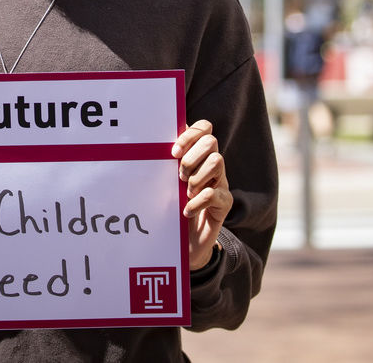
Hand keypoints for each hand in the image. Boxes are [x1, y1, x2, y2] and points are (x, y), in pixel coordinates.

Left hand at [173, 119, 232, 270]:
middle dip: (191, 157)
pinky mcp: (224, 203)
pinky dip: (197, 202)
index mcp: (197, 154)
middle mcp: (211, 165)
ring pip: (217, 161)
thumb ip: (163, 164)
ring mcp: (220, 183)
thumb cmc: (171, 208)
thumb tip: (148, 143)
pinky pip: (215, 193)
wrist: (184, 243)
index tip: (173, 151)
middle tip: (179, 176)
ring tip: (185, 192)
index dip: (190, 134)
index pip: (203, 128)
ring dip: (196, 176)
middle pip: (211, 141)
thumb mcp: (165, 183)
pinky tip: (186, 210)